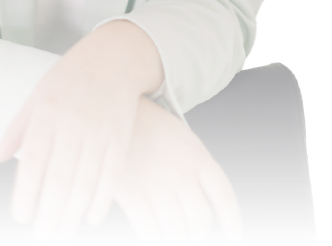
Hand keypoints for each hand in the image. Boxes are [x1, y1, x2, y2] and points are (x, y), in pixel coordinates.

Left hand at [0, 22, 153, 243]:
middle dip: (50, 211)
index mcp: (47, 111)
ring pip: (86, 180)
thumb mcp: (37, 96)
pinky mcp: (121, 136)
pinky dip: (102, 199)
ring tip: (61, 233)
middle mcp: (73, 121)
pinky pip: (112, 175)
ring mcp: (100, 130)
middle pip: (60, 176)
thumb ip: (15, 130)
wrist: (113, 58)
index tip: (20, 216)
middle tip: (42, 235)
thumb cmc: (69, 78)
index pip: (33, 159)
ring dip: (73, 212)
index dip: (26, 191)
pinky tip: (90, 218)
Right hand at [112, 95, 243, 245]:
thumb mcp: (179, 136)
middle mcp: (181, 174)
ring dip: (176, 237)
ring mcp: (157, 186)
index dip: (232, 222)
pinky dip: (154, 238)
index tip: (234, 238)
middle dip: (197, 233)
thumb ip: (195, 166)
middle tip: (189, 233)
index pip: (223, 197)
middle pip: (201, 222)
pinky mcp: (132, 196)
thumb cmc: (146, 125)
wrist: (109, 110)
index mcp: (196, 156)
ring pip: (178, 232)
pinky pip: (151, 233)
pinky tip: (150, 230)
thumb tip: (204, 202)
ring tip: (169, 232)